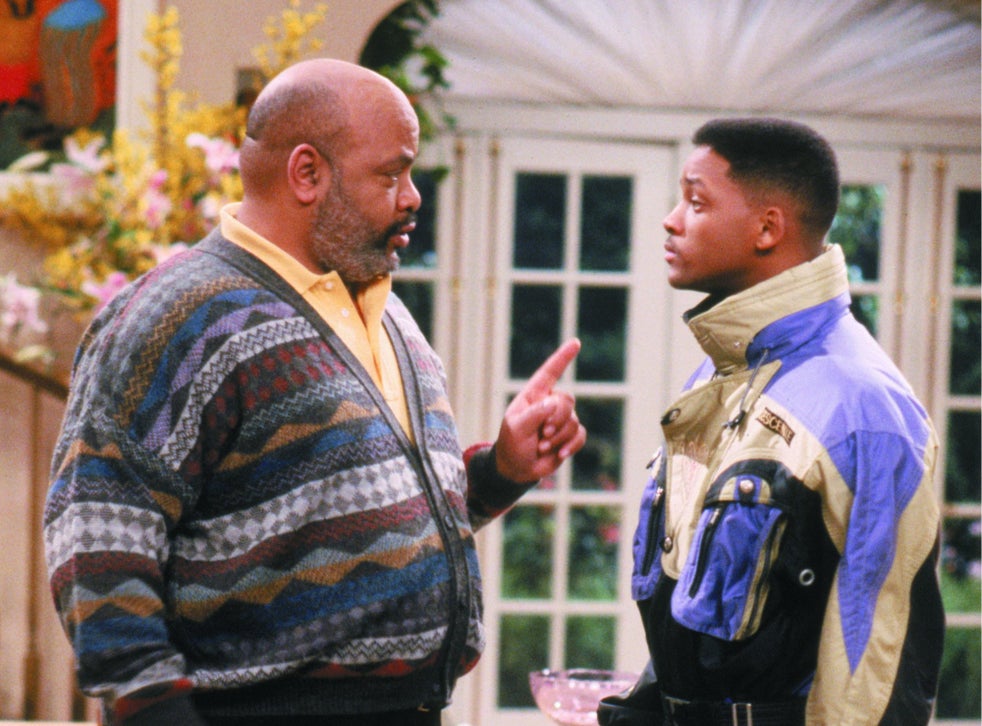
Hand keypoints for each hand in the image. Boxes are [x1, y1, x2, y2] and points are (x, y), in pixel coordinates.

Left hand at [493, 338, 586, 482]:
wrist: (517, 469)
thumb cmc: (511, 444)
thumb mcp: (516, 428)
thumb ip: (534, 414)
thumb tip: (554, 402)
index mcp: (533, 396)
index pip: (549, 373)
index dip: (562, 358)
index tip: (575, 343)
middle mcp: (549, 404)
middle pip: (566, 401)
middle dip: (558, 419)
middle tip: (543, 435)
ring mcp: (560, 420)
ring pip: (573, 420)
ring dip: (559, 437)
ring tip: (542, 447)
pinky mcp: (568, 437)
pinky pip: (580, 435)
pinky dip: (571, 445)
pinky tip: (560, 454)